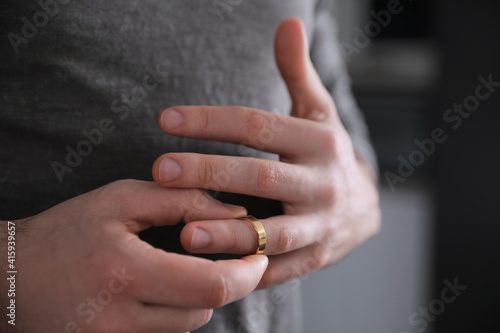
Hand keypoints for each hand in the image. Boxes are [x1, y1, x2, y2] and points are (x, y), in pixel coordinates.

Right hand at [0, 180, 267, 332]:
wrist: (10, 280)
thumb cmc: (65, 232)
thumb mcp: (120, 199)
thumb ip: (182, 201)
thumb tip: (235, 213)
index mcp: (126, 272)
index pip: (211, 285)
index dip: (247, 273)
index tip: (257, 254)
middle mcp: (121, 318)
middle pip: (206, 309)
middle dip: (233, 283)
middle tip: (240, 260)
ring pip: (190, 324)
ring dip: (203, 296)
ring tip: (190, 268)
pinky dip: (178, 311)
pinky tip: (166, 288)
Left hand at [152, 18, 380, 288]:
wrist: (365, 207)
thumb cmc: (326, 154)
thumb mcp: (318, 112)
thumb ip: (298, 71)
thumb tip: (287, 21)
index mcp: (319, 141)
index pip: (258, 126)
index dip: (211, 121)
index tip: (166, 119)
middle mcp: (324, 183)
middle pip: (261, 176)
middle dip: (210, 173)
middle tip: (162, 169)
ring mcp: (322, 225)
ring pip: (273, 232)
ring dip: (228, 234)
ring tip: (184, 233)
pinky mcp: (316, 258)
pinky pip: (279, 267)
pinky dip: (248, 270)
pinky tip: (211, 270)